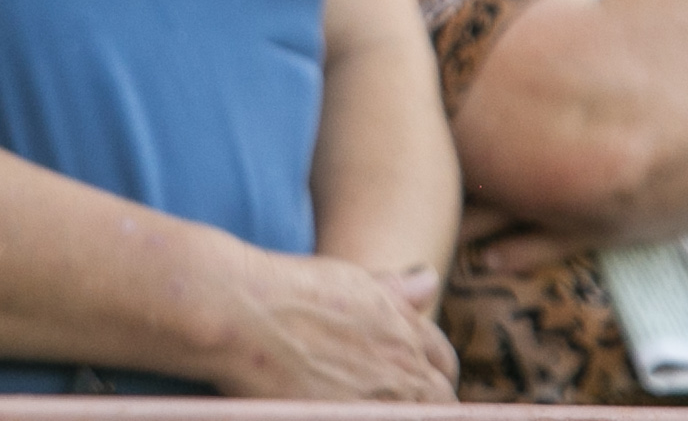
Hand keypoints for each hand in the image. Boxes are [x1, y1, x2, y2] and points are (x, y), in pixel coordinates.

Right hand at [198, 246, 458, 402]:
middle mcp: (400, 368)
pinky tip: (341, 408)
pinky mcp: (346, 415)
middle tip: (397, 398)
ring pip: (415, 413)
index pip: (443, 362)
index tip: (419, 380)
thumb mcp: (352, 281)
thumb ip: (396, 291)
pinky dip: (370, 414)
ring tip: (368, 402)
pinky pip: (377, 419)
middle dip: (428, 400)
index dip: (435, 372)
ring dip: (402, 408)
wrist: (244, 310)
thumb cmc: (290, 290)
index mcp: (404, 330)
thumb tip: (429, 280)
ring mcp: (376, 400)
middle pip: (440, 399)